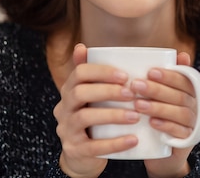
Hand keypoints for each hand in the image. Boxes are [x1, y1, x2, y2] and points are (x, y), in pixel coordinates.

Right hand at [53, 43, 139, 177]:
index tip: (125, 75)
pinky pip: (93, 146)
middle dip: (108, 91)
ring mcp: (66, 130)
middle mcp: (63, 108)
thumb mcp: (90, 96)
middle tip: (132, 93)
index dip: (101, 72)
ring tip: (136, 116)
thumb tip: (81, 45)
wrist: (82, 155)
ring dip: (113, 115)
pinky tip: (134, 139)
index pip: (79, 73)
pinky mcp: (75, 150)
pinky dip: (115, 143)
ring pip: (85, 118)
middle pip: (79, 92)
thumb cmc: (93, 118)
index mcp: (69, 90)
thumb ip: (91, 73)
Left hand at [132, 52, 196, 177]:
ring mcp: (193, 124)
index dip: (168, 75)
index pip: (184, 79)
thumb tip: (180, 53)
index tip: (149, 71)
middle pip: (180, 95)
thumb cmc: (159, 117)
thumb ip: (167, 77)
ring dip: (158, 107)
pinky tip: (152, 123)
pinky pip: (180, 132)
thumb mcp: (160, 96)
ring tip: (138, 104)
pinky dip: (166, 126)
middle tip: (136, 85)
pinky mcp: (188, 141)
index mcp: (191, 91)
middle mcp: (195, 106)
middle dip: (157, 89)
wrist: (162, 154)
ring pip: (180, 112)